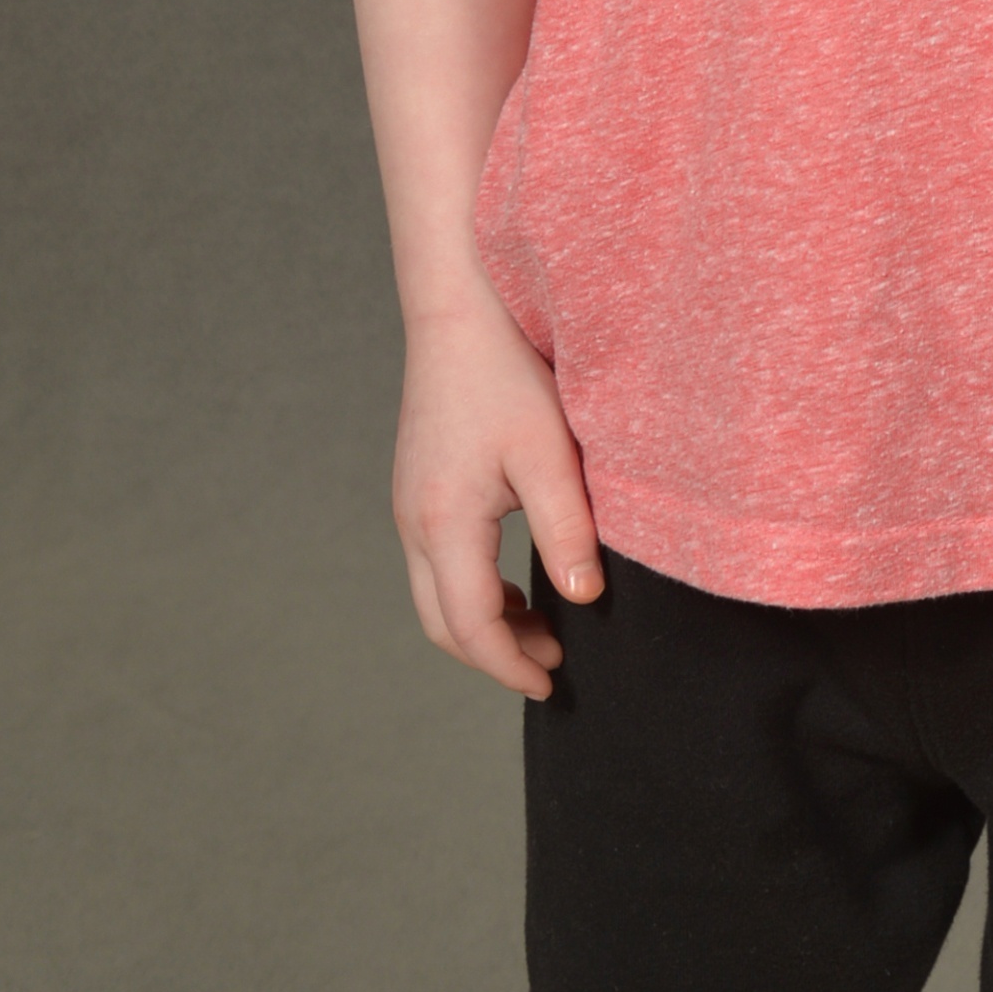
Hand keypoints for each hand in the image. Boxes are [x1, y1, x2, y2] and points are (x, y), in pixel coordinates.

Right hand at [390, 289, 603, 700]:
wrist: (459, 307)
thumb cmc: (506, 372)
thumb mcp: (550, 454)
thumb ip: (567, 532)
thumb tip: (582, 600)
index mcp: (443, 522)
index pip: (471, 626)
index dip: (511, 665)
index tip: (553, 685)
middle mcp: (413, 520)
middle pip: (443, 623)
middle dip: (494, 655)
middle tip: (551, 665)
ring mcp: (409, 503)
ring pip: (436, 594)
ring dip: (485, 621)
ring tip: (544, 626)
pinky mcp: (419, 485)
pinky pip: (437, 561)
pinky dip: (473, 588)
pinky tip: (517, 579)